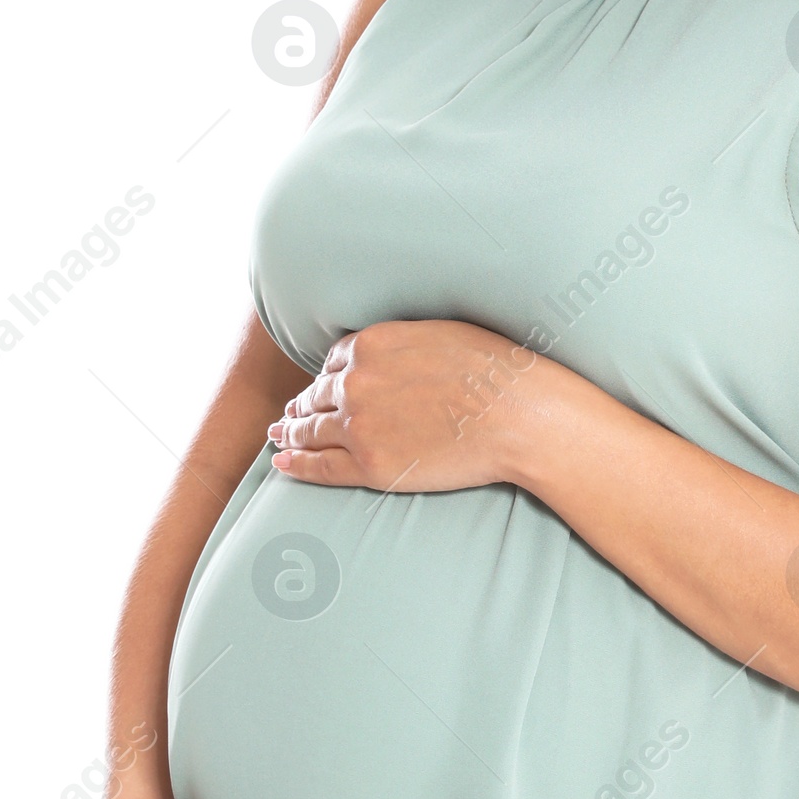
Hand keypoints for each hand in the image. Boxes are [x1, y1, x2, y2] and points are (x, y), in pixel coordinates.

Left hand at [268, 319, 545, 492]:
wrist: (516, 414)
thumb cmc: (494, 371)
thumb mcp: (439, 333)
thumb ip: (403, 342)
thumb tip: (394, 353)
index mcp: (370, 344)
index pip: (334, 362)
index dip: (328, 377)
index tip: (325, 388)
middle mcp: (354, 382)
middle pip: (316, 395)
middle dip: (304, 405)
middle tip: (292, 415)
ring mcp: (358, 426)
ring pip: (310, 430)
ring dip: (292, 433)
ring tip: (282, 437)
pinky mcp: (369, 465)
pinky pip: (320, 466)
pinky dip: (297, 465)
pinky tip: (283, 463)